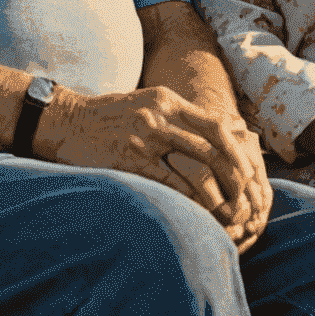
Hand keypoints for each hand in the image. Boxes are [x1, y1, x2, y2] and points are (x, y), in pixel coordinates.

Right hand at [40, 86, 272, 252]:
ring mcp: (145, 138)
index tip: (248, 171)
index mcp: (167, 101)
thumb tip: (214, 137)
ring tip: (227, 212)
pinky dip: (189, 201)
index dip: (237, 151)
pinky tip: (198, 214)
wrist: (66, 121)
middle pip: (212, 148)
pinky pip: (170, 184)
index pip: (215, 125)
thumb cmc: (108, 116)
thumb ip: (175, 117)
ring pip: (196, 168)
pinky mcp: (131, 161)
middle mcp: (160, 116)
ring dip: (216, 194)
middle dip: (235, 176)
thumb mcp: (145, 103)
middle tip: (245, 197)